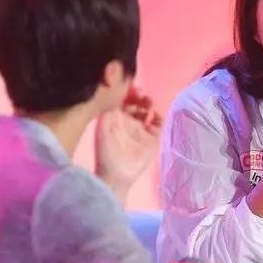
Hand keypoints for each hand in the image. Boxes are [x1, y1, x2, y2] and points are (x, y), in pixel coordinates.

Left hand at [95, 86, 161, 201]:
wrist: (117, 176)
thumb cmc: (106, 152)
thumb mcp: (103, 129)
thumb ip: (109, 110)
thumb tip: (115, 92)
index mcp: (115, 118)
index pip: (122, 99)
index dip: (127, 91)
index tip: (132, 87)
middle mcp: (128, 121)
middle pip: (136, 103)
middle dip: (140, 96)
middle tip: (142, 94)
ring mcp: (141, 130)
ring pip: (148, 110)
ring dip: (149, 104)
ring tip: (149, 103)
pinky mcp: (152, 139)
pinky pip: (158, 123)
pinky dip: (159, 116)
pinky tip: (155, 114)